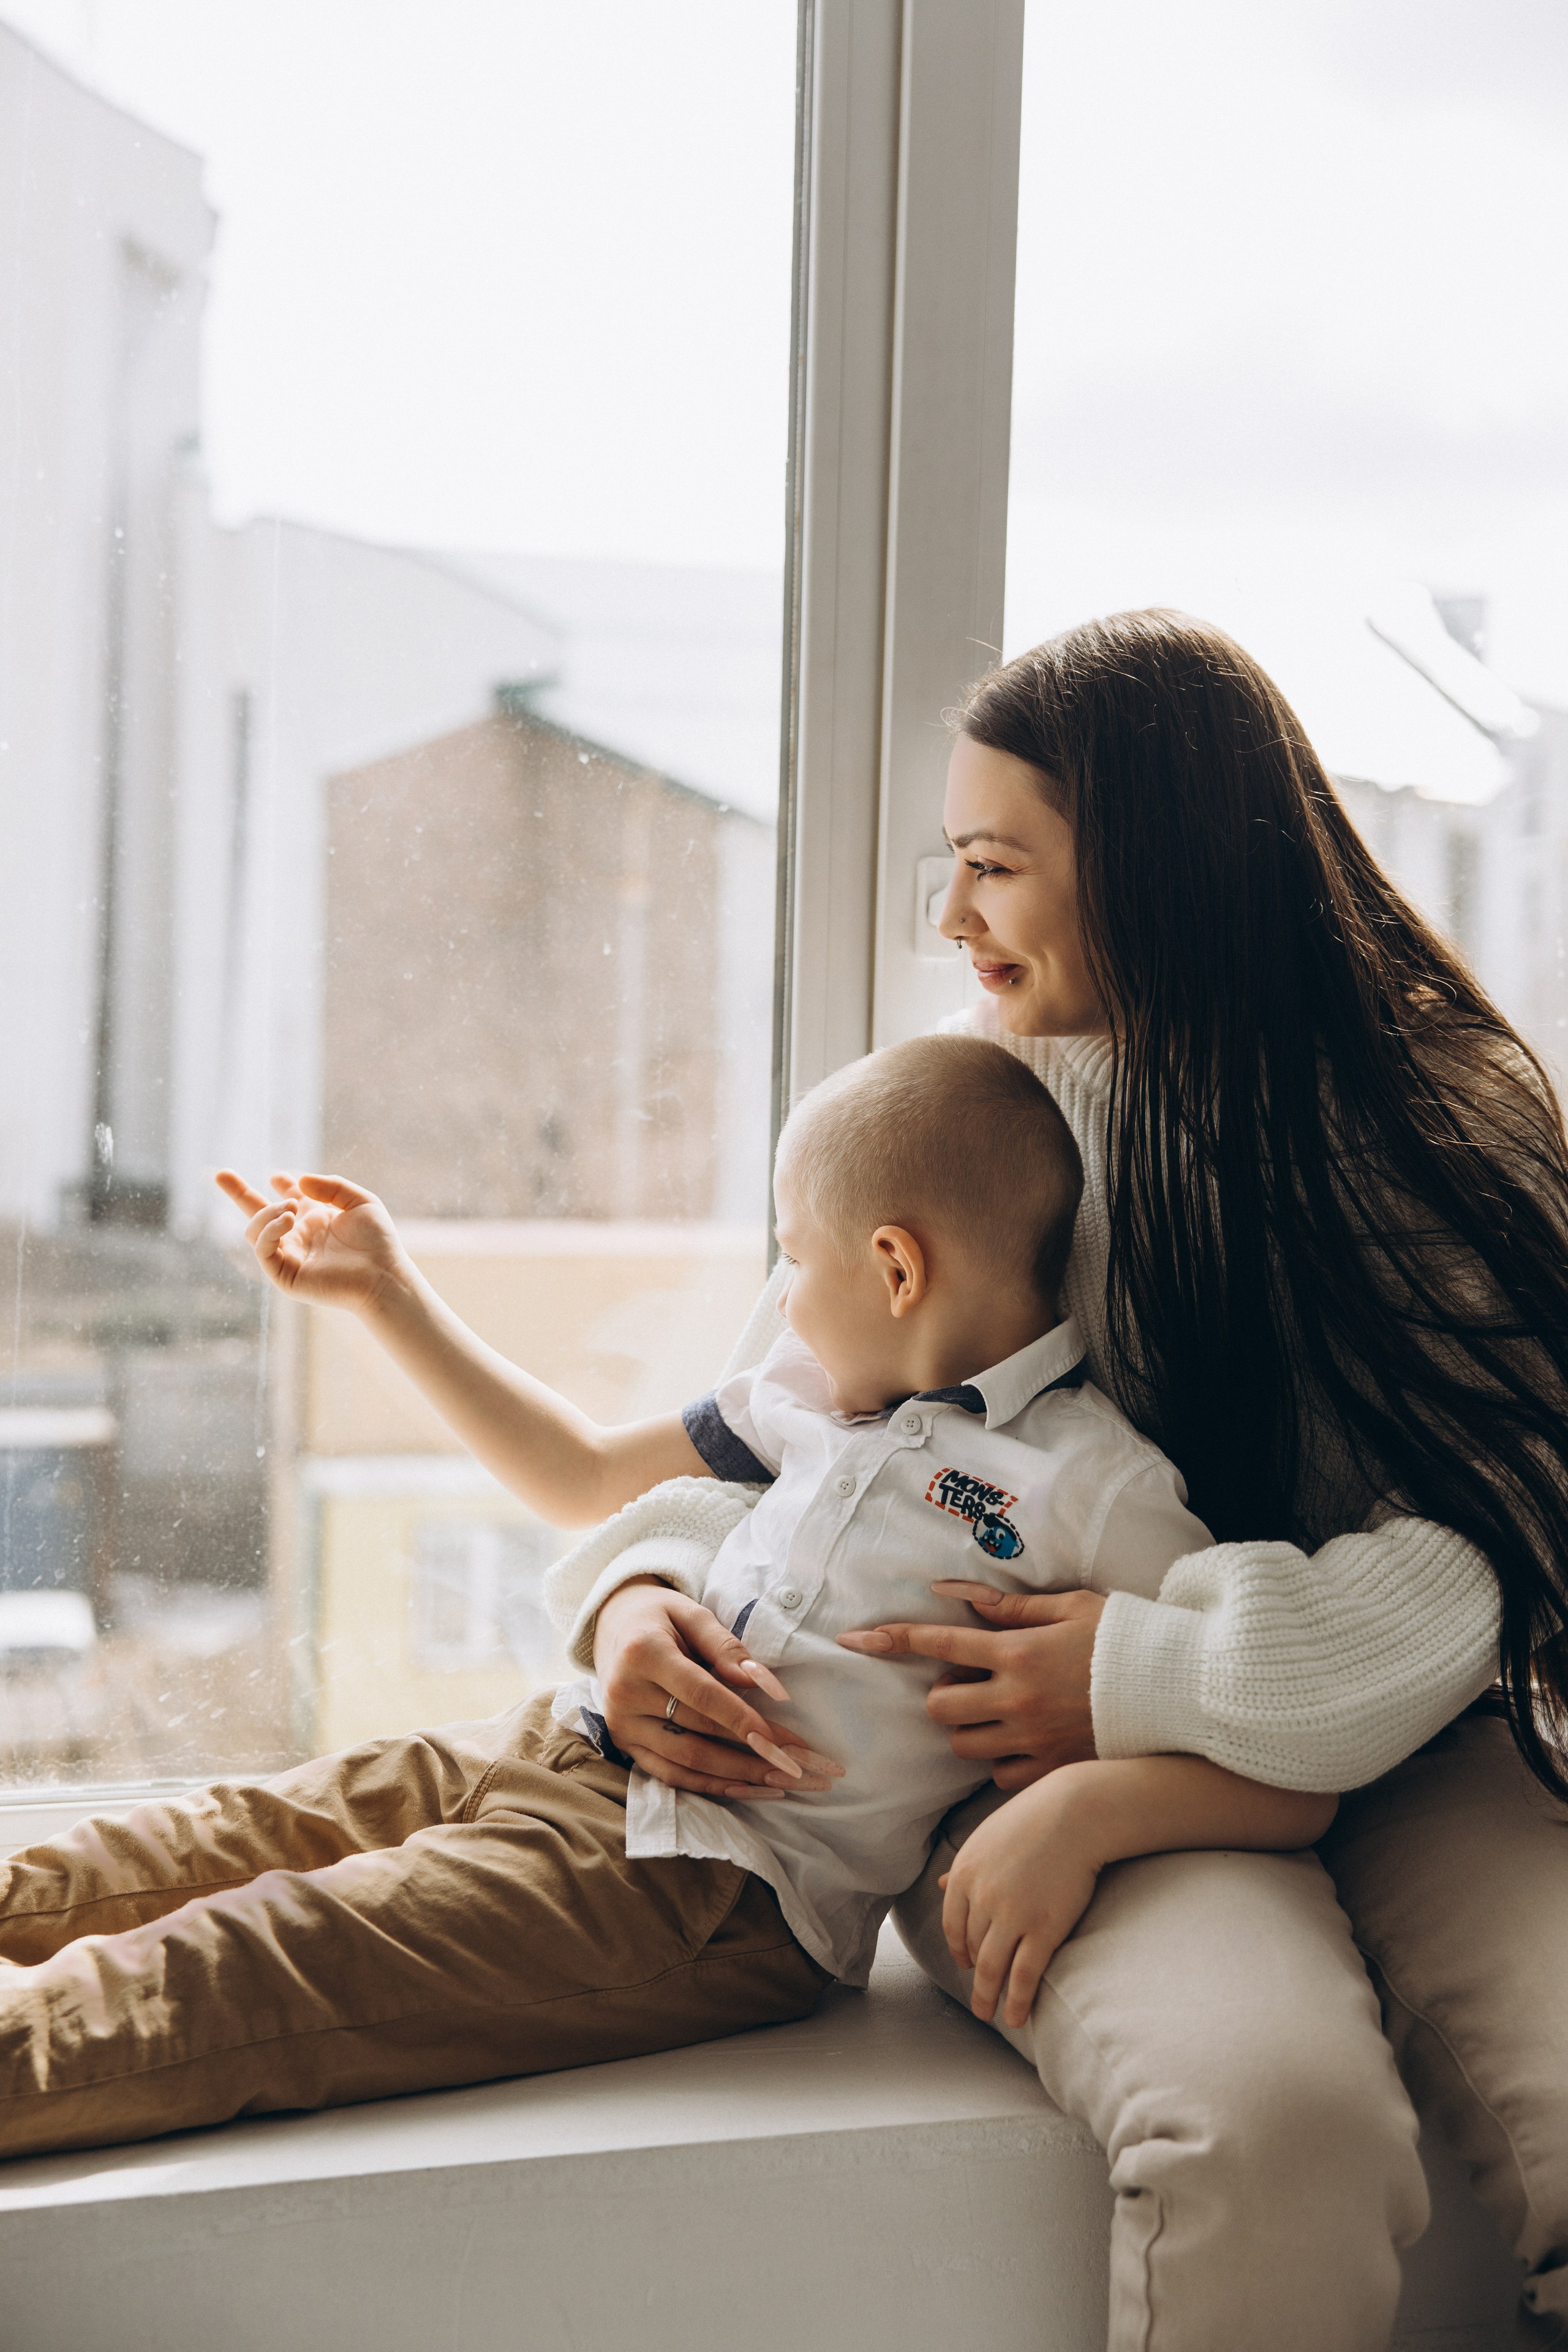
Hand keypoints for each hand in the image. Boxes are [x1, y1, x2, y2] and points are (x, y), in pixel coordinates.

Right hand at [216, 1169, 410, 1312]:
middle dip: (237, 1193)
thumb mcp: (359, 1201)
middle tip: (220, 1174)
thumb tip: (297, 1181)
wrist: (383, 1274)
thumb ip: (330, 1186)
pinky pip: (262, 1250)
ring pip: (254, 1231)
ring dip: (267, 1213)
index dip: (281, 1183)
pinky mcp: (284, 1275)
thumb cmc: (377, 1241)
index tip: (279, 1177)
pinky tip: (288, 1219)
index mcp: (314, 1218)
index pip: (286, 1198)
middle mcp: (297, 1236)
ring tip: (291, 1209)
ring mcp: (288, 1255)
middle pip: (257, 1214)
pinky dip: (269, 1230)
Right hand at [594, 1580, 843, 1800]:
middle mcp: (625, 1694)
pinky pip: (671, 1775)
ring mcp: (622, 1726)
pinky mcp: (625, 1745)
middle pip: (698, 1734)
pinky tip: (749, 1788)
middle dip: (754, 1755)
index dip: (743, 1718)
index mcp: (642, 1653)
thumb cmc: (660, 1616)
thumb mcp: (692, 1612)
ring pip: (687, 1763)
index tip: (783, 1740)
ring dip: (740, 1777)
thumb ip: (726, 1647)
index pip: (701, 1694)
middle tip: (802, 1766)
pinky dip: (711, 1787)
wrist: (611, 1625)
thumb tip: (760, 1683)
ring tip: (785, 1783)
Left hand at [839, 1584, 1103, 1788]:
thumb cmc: (1123, 1638)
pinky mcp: (1051, 1770)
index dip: (893, 1639)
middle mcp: (1018, 1698)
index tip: (857, 1639)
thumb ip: (1008, 1604)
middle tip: (973, 1681)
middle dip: (944, 1693)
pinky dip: (1001, 1760)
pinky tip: (1023, 1740)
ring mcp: (1033, 1738)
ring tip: (998, 1711)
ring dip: (968, 1728)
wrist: (1176, 1690)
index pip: (940, 1642)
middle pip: (941, 1706)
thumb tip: (949, 1590)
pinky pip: (1000, 1775)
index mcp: (1019, 1651)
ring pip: (964, 1745)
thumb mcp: (1069, 1606)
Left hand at [939, 1765, 1105, 2027]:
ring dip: (988, 1997)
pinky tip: (1017, 2017)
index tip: (966, 1963)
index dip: (958, 1949)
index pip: (952, 1925)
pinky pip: (1024, 1976)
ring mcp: (1012, 1916)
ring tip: (991, 2014)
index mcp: (964, 1874)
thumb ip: (964, 1866)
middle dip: (974, 1977)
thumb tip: (938, 1882)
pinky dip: (1018, 2001)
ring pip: (992, 1968)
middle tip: (979, 1999)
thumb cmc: (1035, 1819)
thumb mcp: (988, 1838)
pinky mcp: (1043, 1929)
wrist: (1076, 1812)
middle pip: (972, 1948)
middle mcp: (981, 1898)